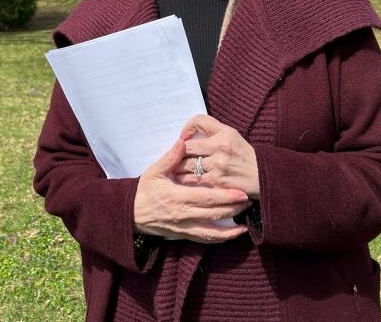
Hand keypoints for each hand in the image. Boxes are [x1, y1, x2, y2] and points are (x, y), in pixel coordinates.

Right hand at [133, 139, 251, 243]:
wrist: (130, 214)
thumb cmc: (144, 190)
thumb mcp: (154, 171)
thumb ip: (170, 157)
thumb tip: (183, 141)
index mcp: (177, 197)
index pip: (206, 198)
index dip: (225, 196)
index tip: (241, 193)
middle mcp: (183, 214)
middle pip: (213, 214)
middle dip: (233, 209)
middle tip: (250, 202)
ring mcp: (184, 227)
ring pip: (212, 231)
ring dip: (231, 228)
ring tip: (246, 221)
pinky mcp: (184, 235)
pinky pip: (205, 239)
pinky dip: (221, 238)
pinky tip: (234, 234)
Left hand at [172, 114, 260, 199]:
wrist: (264, 178)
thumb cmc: (246, 157)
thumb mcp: (233, 137)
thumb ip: (213, 132)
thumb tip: (189, 135)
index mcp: (226, 133)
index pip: (199, 121)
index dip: (187, 128)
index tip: (184, 137)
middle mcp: (221, 147)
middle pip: (187, 146)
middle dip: (179, 152)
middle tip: (176, 156)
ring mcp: (218, 165)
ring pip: (187, 164)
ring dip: (178, 167)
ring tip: (176, 168)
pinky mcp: (217, 182)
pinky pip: (193, 179)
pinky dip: (185, 179)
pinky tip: (182, 179)